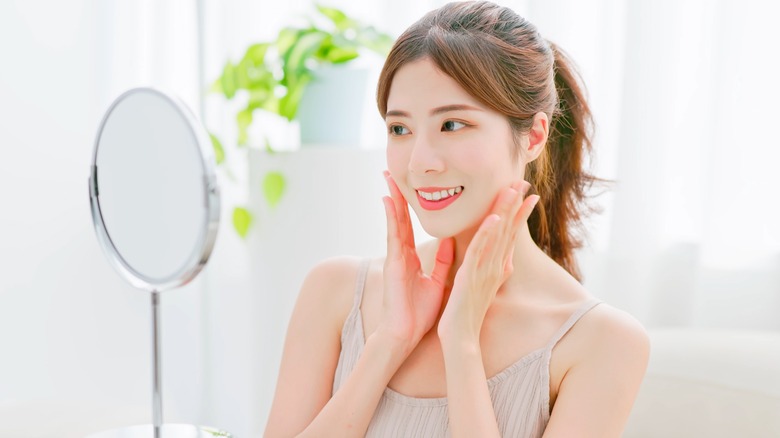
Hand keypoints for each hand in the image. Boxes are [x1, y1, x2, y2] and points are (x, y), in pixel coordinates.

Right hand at [379, 171, 454, 352]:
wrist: (406, 334)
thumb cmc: (419, 311)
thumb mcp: (437, 280)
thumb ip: (443, 260)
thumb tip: (452, 240)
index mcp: (411, 256)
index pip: (413, 224)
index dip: (413, 204)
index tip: (413, 184)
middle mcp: (401, 252)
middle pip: (400, 216)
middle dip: (397, 194)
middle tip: (392, 170)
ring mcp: (395, 256)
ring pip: (395, 220)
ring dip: (393, 198)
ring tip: (389, 176)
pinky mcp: (393, 263)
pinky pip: (394, 235)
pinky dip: (391, 216)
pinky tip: (388, 200)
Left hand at [437, 181, 538, 344]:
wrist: (460, 338)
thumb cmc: (468, 313)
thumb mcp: (485, 287)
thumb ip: (495, 271)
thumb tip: (508, 261)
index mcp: (497, 267)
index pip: (511, 235)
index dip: (519, 213)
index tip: (528, 193)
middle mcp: (496, 267)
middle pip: (508, 230)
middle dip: (516, 205)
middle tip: (524, 181)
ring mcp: (485, 271)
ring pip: (497, 236)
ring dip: (505, 212)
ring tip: (513, 190)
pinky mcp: (471, 277)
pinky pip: (480, 252)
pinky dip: (487, 234)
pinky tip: (494, 218)